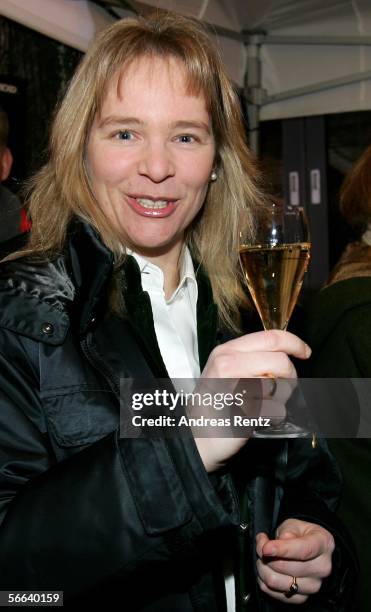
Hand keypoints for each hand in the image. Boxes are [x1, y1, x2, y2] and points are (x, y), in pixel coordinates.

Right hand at [195, 330, 310, 471]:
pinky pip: (277, 410)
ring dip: (281, 399)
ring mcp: (233, 387)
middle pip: (280, 362)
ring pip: (281, 387)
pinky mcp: (242, 412)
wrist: (196, 439)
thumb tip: (286, 355)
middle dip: (290, 376)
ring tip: (264, 405)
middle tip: (283, 388)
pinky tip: (259, 419)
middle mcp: (227, 364)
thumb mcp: (227, 372)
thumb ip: (253, 359)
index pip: (269, 338)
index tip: (305, 353)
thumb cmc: (215, 405)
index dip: (294, 343)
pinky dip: (275, 417)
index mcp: (226, 351)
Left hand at [256, 518, 334, 603]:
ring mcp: (313, 585)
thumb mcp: (294, 524)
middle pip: (285, 567)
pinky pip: (273, 592)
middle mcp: (322, 568)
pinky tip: (267, 569)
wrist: (309, 549)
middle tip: (262, 545)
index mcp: (324, 544)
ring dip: (262, 568)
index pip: (303, 550)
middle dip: (266, 555)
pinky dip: (263, 580)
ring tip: (263, 557)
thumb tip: (277, 544)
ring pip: (276, 581)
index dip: (282, 549)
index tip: (266, 548)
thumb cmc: (301, 535)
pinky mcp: (301, 598)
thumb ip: (286, 531)